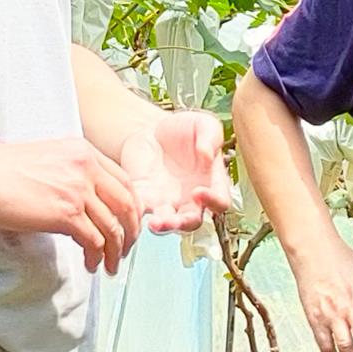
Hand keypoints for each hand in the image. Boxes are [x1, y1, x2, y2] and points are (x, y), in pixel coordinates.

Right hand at [0, 136, 141, 272]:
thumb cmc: (2, 171)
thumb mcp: (49, 158)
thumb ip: (73, 173)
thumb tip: (88, 202)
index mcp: (84, 151)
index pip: (125, 182)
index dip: (132, 209)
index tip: (128, 225)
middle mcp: (86, 167)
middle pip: (127, 205)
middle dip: (131, 232)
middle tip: (126, 250)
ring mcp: (78, 189)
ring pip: (114, 227)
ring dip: (116, 251)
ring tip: (109, 265)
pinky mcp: (66, 213)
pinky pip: (95, 241)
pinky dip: (97, 257)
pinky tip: (91, 264)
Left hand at [122, 111, 228, 233]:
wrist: (154, 129)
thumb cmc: (185, 129)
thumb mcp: (204, 124)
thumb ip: (210, 137)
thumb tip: (208, 155)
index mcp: (211, 183)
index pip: (220, 203)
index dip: (213, 202)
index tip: (199, 192)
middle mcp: (190, 199)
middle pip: (192, 222)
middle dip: (183, 224)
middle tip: (173, 220)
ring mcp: (166, 200)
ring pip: (166, 224)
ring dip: (162, 227)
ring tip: (154, 224)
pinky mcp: (143, 196)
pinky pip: (140, 210)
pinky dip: (136, 212)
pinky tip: (133, 204)